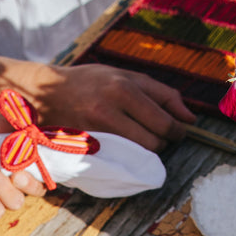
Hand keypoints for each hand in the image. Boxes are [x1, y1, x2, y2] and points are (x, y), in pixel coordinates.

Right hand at [36, 63, 195, 152]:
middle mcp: (111, 108)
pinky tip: (126, 149)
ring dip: (148, 152)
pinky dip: (130, 158)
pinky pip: (122, 161)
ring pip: (140, 153)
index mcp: (123, 87)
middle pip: (155, 139)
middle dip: (164, 142)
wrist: (45, 94)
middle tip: (162, 138)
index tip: (179, 131)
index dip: (177, 130)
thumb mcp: (124, 75)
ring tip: (142, 141)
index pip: (164, 118)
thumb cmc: (89, 82)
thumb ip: (159, 93)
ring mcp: (98, 131)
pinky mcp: (89, 147)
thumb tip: (190, 117)